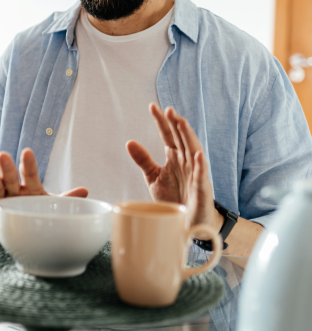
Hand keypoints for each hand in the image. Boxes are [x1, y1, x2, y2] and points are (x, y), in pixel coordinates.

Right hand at [0, 148, 87, 224]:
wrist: (16, 225)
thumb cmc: (35, 211)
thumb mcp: (51, 205)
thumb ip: (67, 199)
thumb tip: (86, 191)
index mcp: (31, 187)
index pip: (30, 174)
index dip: (28, 164)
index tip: (27, 151)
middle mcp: (14, 191)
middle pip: (11, 177)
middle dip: (7, 167)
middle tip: (3, 154)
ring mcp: (2, 200)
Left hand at [127, 104, 222, 236]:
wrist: (188, 223)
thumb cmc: (174, 198)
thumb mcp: (153, 177)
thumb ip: (143, 160)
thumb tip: (129, 142)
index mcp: (174, 156)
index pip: (167, 134)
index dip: (160, 121)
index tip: (152, 106)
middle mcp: (186, 161)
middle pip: (181, 138)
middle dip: (175, 124)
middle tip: (167, 110)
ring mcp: (195, 173)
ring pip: (193, 151)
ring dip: (188, 137)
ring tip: (182, 123)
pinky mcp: (202, 189)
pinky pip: (202, 175)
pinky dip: (201, 165)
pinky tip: (198, 154)